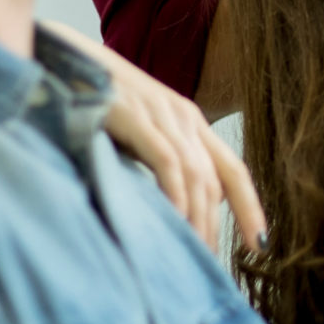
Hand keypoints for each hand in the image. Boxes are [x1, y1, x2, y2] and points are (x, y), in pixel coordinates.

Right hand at [42, 22, 267, 249]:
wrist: (62, 59)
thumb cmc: (98, 101)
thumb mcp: (140, 132)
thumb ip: (162, 161)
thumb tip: (179, 206)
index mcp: (191, 122)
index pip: (233, 170)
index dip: (251, 207)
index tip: (260, 245)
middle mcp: (184, 117)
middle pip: (214, 181)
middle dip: (216, 226)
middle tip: (207, 264)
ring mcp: (161, 114)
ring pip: (196, 176)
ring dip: (196, 219)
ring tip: (191, 253)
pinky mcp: (135, 114)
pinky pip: (167, 161)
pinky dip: (174, 194)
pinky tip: (172, 221)